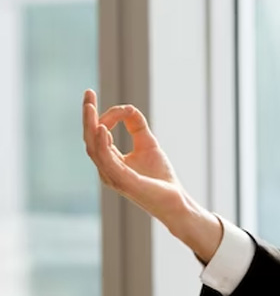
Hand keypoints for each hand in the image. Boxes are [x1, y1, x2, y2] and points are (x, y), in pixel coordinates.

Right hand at [81, 89, 222, 259]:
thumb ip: (136, 126)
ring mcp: (113, 177)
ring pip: (94, 149)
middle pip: (90, 140)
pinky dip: (103, 143)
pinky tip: (103, 128)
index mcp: (109, 162)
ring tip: (90, 107)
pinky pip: (108, 160)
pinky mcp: (124, 181)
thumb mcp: (147, 144)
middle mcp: (106, 169)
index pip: (96, 136)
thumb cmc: (159, 177)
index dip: (95, 115)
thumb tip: (128, 108)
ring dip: (91, 126)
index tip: (96, 96)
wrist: (175, 201)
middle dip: (87, 117)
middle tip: (88, 94)